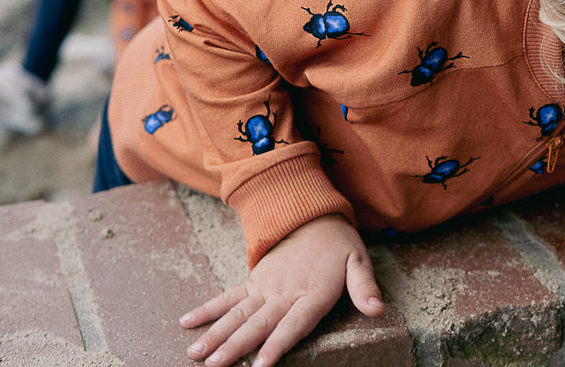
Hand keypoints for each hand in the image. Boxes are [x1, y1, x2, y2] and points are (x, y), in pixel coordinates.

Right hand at [179, 214, 383, 366]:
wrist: (312, 212)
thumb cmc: (338, 243)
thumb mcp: (357, 261)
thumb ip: (364, 287)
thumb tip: (377, 310)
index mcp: (311, 293)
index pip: (292, 325)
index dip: (276, 344)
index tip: (259, 365)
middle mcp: (284, 292)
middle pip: (257, 324)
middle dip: (234, 347)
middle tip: (212, 365)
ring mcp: (265, 287)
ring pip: (237, 314)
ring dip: (215, 334)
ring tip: (195, 353)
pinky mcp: (254, 280)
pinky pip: (228, 297)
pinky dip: (208, 310)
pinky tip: (187, 322)